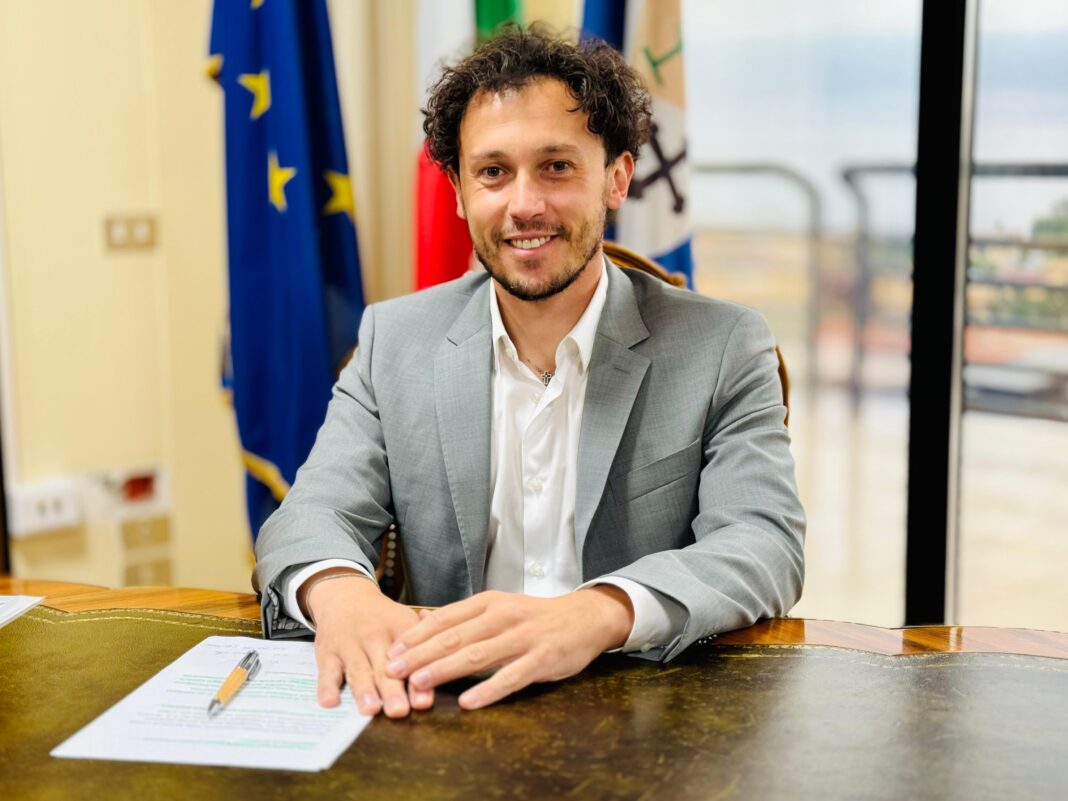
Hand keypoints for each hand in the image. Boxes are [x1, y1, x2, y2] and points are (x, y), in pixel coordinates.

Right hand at [305, 574, 434, 717]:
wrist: (345, 596)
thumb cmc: (381, 618)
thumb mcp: (405, 621)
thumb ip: (425, 647)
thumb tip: (445, 668)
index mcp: (399, 628)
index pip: (411, 656)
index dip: (417, 681)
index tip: (423, 702)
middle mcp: (375, 636)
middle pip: (384, 667)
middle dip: (392, 690)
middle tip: (399, 711)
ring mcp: (349, 645)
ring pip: (358, 670)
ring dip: (364, 690)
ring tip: (370, 709)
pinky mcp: (327, 653)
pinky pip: (327, 671)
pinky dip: (326, 686)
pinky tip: (329, 701)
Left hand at [383, 586, 633, 709]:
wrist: (584, 617)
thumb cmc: (535, 616)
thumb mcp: (498, 606)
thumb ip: (463, 616)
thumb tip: (422, 620)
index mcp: (490, 602)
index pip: (446, 618)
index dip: (417, 635)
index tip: (392, 650)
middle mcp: (503, 616)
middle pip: (456, 637)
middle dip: (421, 654)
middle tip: (393, 670)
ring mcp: (523, 637)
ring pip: (478, 655)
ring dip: (445, 670)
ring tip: (420, 684)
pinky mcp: (542, 659)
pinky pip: (511, 677)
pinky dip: (488, 690)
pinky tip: (468, 702)